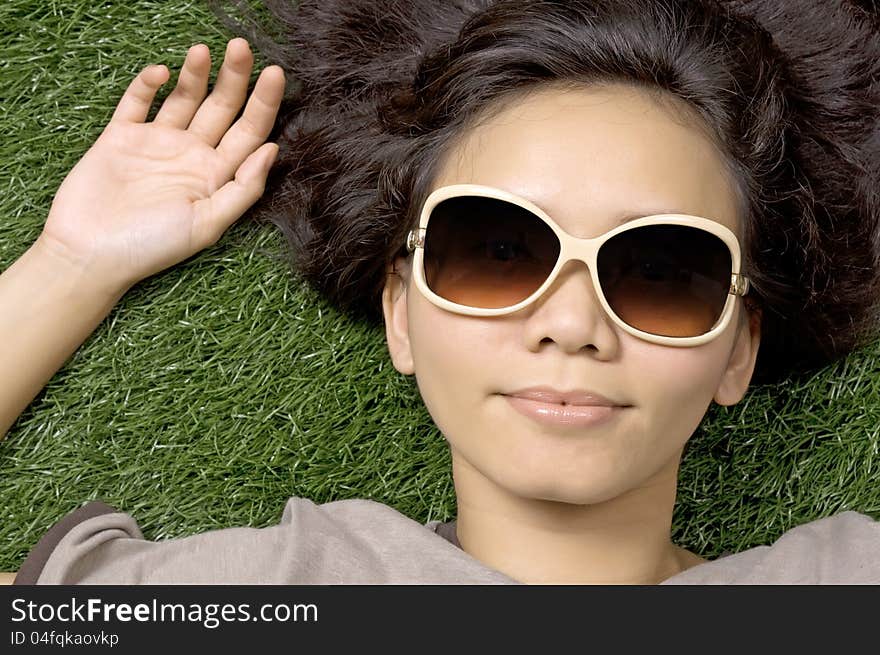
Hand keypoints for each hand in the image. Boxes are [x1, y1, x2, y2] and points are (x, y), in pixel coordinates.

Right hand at [37, 38, 284, 291]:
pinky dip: (146, 85)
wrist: (89, 254)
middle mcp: (191, 156)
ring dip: (195, 74)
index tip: (276, 73)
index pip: (249, 132)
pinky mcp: (120, 137)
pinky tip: (160, 73)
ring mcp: (156, 143)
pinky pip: (136, 103)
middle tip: (242, 47)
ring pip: (183, 99)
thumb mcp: (208, 225)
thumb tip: (272, 150)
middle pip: (221, 108)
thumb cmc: (151, 248)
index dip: (265, 103)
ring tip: (203, 51)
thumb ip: (242, 189)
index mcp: (217, 176)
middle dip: (234, 77)